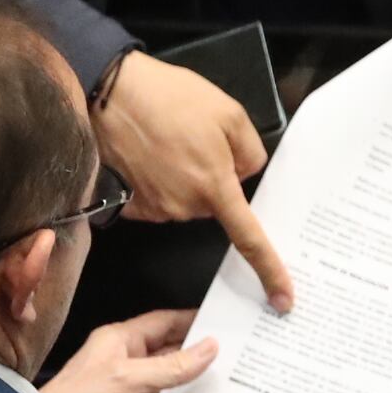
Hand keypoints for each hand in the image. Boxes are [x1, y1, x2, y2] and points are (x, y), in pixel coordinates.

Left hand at [39, 308, 217, 392]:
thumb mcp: (127, 378)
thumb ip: (171, 366)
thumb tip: (210, 347)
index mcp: (121, 342)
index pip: (164, 323)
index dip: (192, 320)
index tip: (224, 321)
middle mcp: (128, 365)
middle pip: (173, 356)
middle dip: (202, 358)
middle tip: (239, 358)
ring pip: (173, 388)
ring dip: (197, 390)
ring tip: (234, 388)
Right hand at [96, 52, 294, 310]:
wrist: (108, 92)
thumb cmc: (168, 97)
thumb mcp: (229, 113)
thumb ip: (250, 152)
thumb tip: (245, 174)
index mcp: (215, 186)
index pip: (250, 240)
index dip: (269, 272)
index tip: (283, 300)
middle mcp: (185, 206)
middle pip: (214, 205)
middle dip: (213, 179)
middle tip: (197, 140)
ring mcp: (155, 209)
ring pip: (186, 202)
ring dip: (185, 177)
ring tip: (168, 139)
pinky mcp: (131, 205)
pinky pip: (159, 201)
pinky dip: (158, 181)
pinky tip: (149, 153)